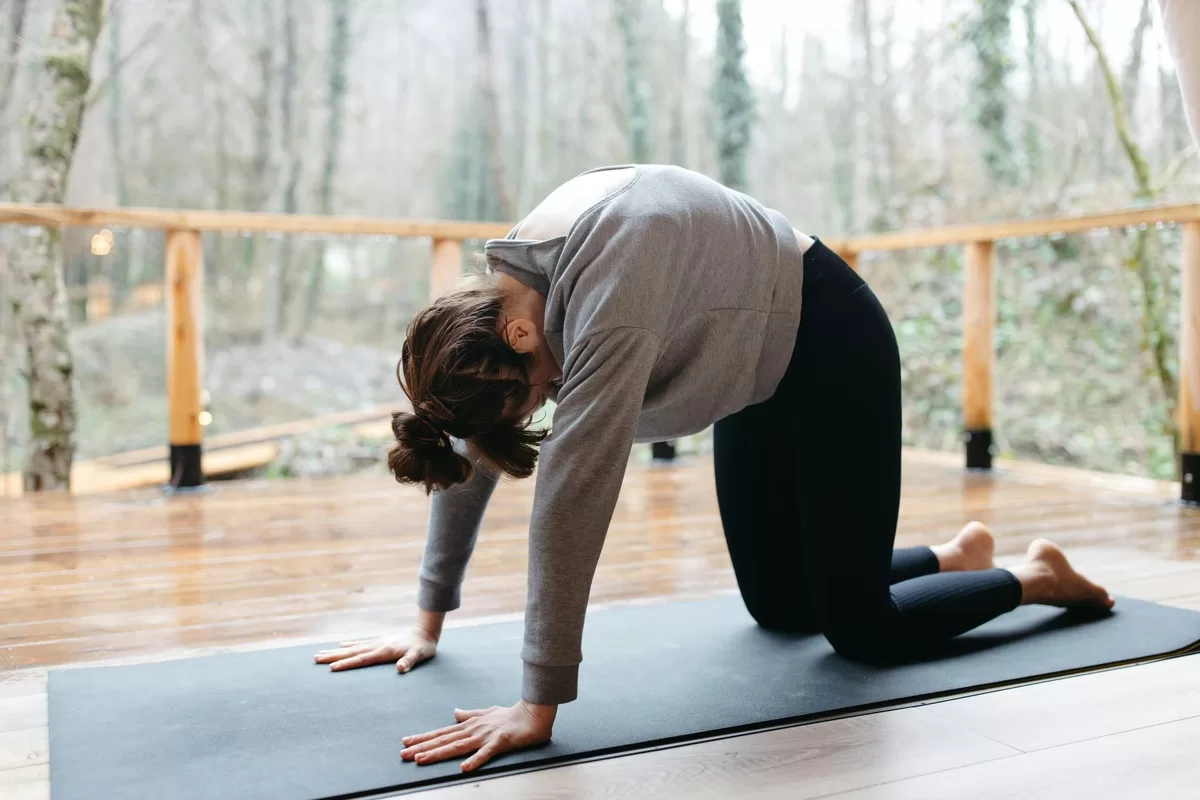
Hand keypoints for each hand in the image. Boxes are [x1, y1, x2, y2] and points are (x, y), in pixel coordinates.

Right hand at [314, 625, 438, 673]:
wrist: (425, 631)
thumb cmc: (423, 647)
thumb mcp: (420, 655)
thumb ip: (410, 662)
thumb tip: (400, 669)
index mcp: (385, 651)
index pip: (362, 659)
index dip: (347, 664)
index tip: (332, 668)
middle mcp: (377, 645)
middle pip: (351, 652)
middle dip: (333, 656)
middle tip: (315, 659)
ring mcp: (377, 642)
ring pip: (352, 647)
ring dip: (336, 651)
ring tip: (321, 653)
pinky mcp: (379, 641)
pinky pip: (360, 643)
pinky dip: (349, 644)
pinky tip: (340, 645)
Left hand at [400, 700, 556, 771]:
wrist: (533, 713)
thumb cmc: (510, 715)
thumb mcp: (486, 713)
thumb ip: (469, 714)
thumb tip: (454, 713)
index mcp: (470, 725)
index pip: (442, 732)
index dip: (424, 738)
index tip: (406, 742)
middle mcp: (474, 730)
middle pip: (444, 740)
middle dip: (423, 747)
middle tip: (403, 754)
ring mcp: (486, 736)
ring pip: (458, 746)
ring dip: (438, 753)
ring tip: (421, 760)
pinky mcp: (500, 742)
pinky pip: (486, 753)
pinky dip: (475, 760)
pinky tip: (464, 768)